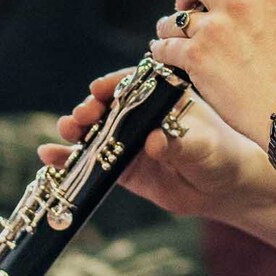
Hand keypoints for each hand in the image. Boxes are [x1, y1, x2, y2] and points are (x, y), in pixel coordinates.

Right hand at [37, 71, 275, 221]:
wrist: (226, 189)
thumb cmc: (222, 156)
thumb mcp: (204, 148)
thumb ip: (179, 144)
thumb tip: (154, 141)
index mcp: (162, 97)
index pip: (133, 85)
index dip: (113, 85)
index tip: (99, 90)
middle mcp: (141, 115)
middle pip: (107, 106)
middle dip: (91, 108)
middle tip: (81, 116)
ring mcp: (128, 141)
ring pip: (95, 132)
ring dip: (76, 130)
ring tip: (66, 131)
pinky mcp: (121, 168)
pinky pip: (91, 161)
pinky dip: (69, 159)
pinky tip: (49, 157)